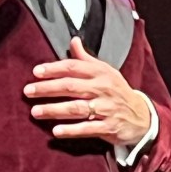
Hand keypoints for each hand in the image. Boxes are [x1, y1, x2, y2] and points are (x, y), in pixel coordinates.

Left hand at [23, 36, 151, 145]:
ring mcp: (106, 108)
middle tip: (28, 91)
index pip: (73, 67)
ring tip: (35, 111)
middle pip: (71, 87)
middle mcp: (103, 88)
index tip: (36, 72)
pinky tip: (55, 132)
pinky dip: (71, 130)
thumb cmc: (117, 91)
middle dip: (48, 88)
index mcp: (101, 73)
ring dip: (54, 110)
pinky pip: (87, 128)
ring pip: (76, 108)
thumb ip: (86, 59)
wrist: (142, 116)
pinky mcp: (108, 127)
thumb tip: (73, 40)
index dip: (54, 69)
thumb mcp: (106, 71)